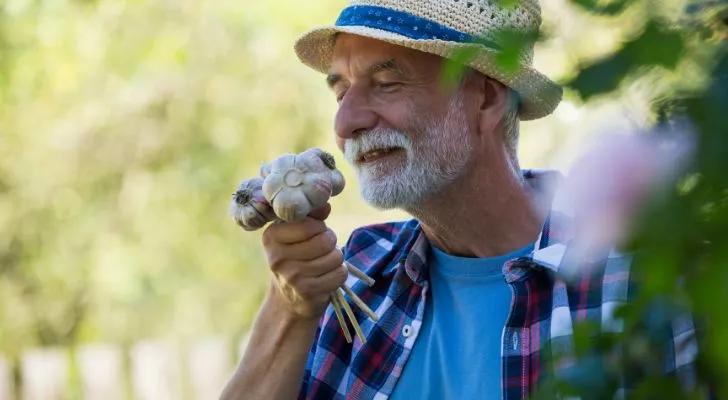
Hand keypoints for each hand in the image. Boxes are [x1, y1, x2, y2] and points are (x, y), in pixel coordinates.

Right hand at [261, 203, 346, 319]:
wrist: (289, 299)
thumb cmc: (297, 258)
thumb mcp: (297, 234)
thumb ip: (310, 215)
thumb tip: (325, 204)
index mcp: (271, 237)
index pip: (310, 224)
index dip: (319, 227)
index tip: (312, 234)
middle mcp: (277, 257)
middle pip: (325, 240)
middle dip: (330, 243)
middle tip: (321, 250)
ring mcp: (291, 277)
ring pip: (335, 257)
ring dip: (336, 259)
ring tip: (324, 263)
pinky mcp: (307, 292)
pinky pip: (339, 274)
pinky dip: (339, 274)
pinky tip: (327, 277)